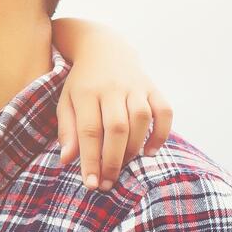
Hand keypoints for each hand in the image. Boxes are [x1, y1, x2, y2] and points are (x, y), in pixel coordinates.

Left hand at [54, 31, 171, 190]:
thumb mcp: (66, 102)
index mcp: (86, 93)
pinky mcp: (153, 87)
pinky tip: (150, 152)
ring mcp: (136, 87)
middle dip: (112, 160)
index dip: (90, 159)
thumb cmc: (82, 84)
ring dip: (134, 148)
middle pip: (116, 128)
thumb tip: (67, 160)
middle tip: (107, 183)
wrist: (104, 48)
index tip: (91, 183)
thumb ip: (67, 130)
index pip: (89, 131)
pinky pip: (164, 111)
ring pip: (141, 120)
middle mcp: (112, 88)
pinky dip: (161, 133)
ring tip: (123, 166)